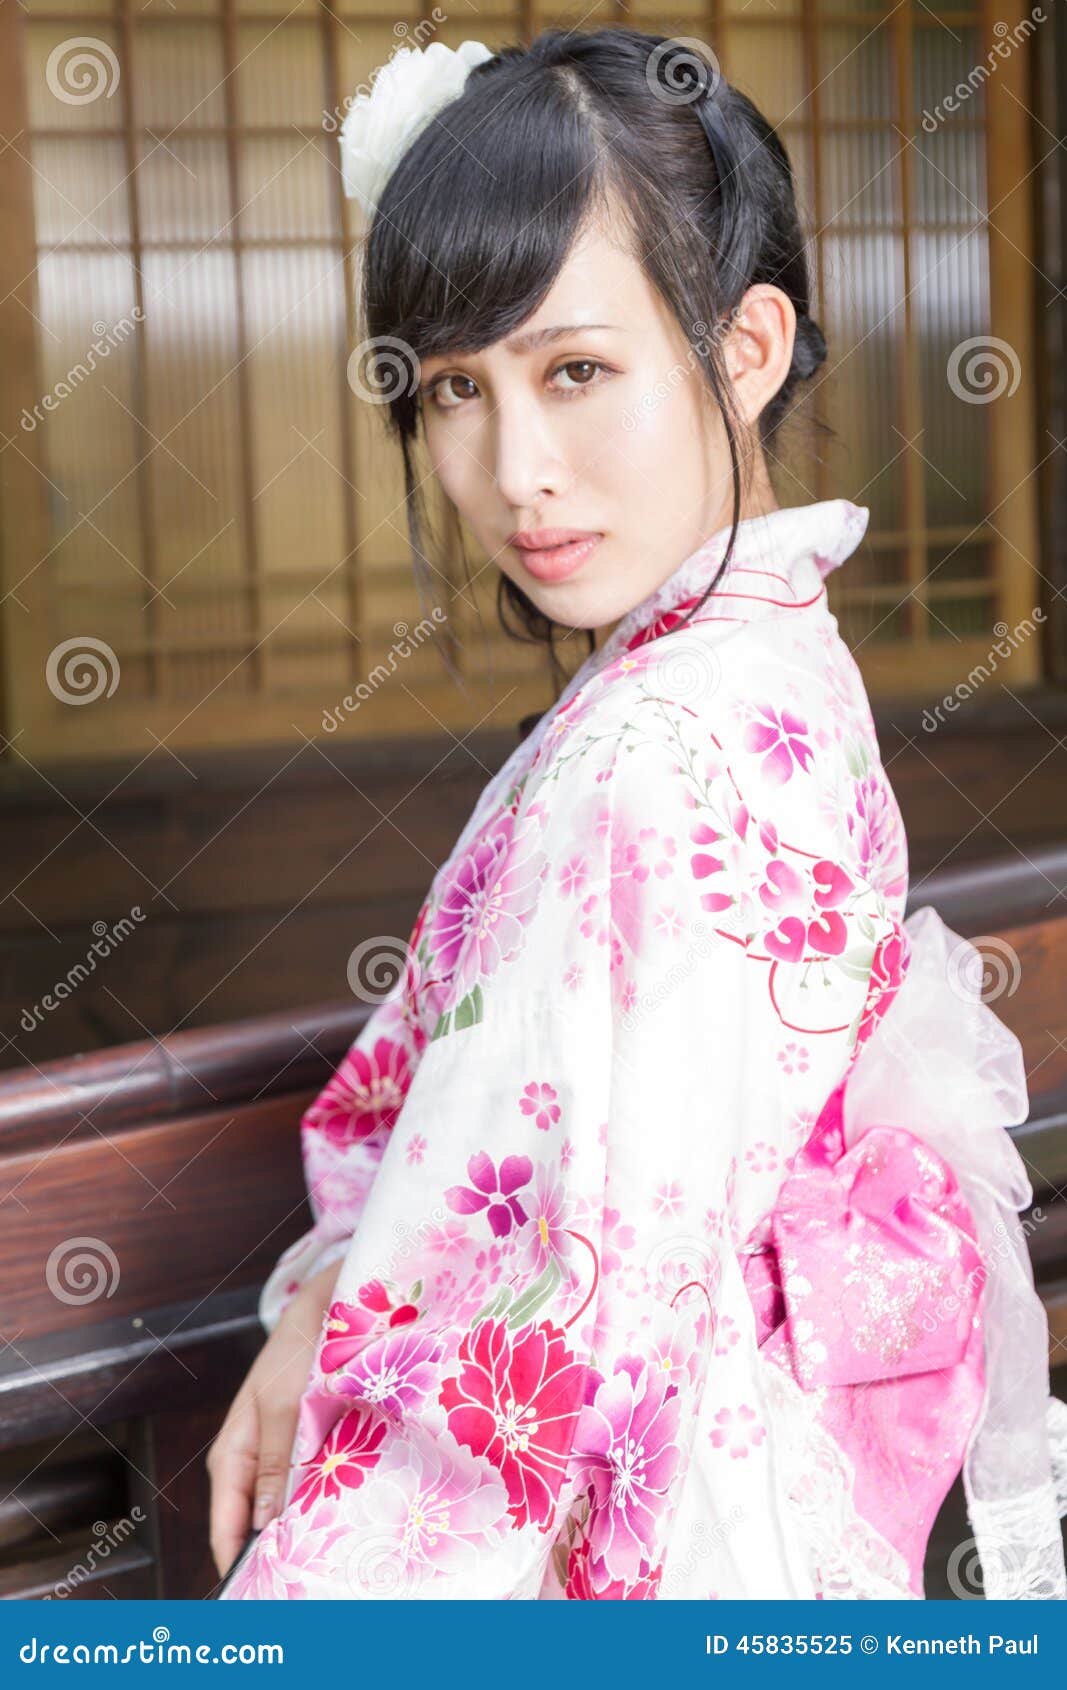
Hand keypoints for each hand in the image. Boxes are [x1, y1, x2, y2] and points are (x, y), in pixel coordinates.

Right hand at [206, 1259, 341, 1579]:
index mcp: (233, 1454)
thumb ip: (274, 1464)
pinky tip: (349, 1520)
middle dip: (274, 1555)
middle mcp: (254, 1460)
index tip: (259, 1599)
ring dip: (304, 1530)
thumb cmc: (301, 1345)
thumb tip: (265, 1526)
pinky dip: (323, 1503)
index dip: (238, 1564)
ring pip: (287, 1508)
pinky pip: (311, 1485)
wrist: (336, 1300)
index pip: (226, 1526)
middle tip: (304, 1590)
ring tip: (328, 1565)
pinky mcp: (309, 1443)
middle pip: (256, 1524)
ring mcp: (282, 1452)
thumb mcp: (283, 1405)